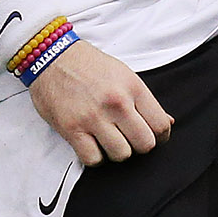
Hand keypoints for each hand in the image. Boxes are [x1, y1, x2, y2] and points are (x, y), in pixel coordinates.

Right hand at [30, 40, 172, 165]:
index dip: (160, 137)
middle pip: (144, 144)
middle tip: (128, 138)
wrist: (51, 57)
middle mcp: (116, 103)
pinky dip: (95, 157)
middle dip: (138, 145)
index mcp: (132, 87)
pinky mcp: (72, 129)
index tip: (152, 136)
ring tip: (108, 140)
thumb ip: (144, 100)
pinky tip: (92, 145)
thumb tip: (166, 124)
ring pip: (121, 155)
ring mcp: (93, 117)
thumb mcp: (123, 74)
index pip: (160, 125)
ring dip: (116, 152)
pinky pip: (93, 159)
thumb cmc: (88, 66)